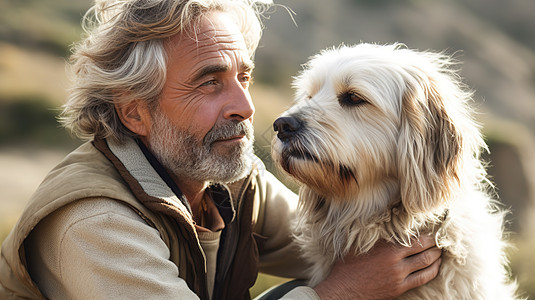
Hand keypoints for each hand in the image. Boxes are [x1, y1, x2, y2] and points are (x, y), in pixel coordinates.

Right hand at [313, 235, 441, 299]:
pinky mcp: (399, 288)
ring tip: (440, 252)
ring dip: (437, 257)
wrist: (343, 290)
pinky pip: (422, 279)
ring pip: (427, 264)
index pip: (416, 239)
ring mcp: (399, 276)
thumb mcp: (357, 245)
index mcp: (387, 248)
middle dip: (436, 245)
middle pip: (425, 250)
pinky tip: (435, 267)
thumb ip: (372, 235)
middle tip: (441, 240)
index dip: (429, 235)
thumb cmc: (348, 266)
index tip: (435, 231)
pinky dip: (432, 271)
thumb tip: (380, 220)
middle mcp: (396, 261)